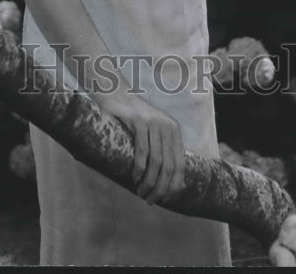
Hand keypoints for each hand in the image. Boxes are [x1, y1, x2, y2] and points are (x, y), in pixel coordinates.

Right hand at [96, 90, 186, 204]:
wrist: (116, 94)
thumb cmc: (132, 118)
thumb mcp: (152, 131)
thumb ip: (161, 149)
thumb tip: (167, 182)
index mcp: (173, 130)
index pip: (180, 164)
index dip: (173, 184)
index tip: (165, 199)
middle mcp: (167, 126)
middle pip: (169, 166)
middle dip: (160, 188)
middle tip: (150, 200)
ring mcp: (153, 122)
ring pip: (156, 161)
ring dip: (149, 182)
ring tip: (140, 192)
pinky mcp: (138, 121)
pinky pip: (142, 151)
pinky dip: (139, 169)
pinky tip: (134, 178)